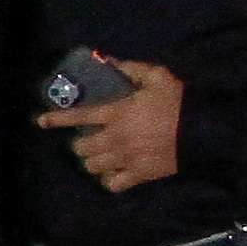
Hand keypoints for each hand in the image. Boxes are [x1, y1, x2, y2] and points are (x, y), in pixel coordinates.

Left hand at [36, 56, 184, 192]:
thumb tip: (111, 61)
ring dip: (92, 162)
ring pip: (92, 167)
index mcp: (117, 113)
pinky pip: (113, 184)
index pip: (79, 116)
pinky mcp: (139, 174)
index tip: (41, 122)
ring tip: (100, 157)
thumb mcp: (158, 77)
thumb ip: (133, 69)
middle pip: (80, 148)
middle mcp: (116, 138)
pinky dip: (110, 181)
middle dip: (79, 145)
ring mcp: (126, 158)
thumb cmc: (180, 101)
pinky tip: (115, 174)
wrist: (204, 130)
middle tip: (87, 141)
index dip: (57, 119)